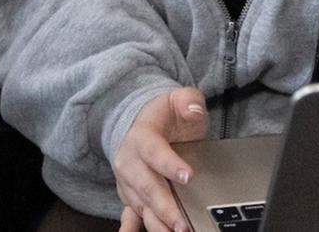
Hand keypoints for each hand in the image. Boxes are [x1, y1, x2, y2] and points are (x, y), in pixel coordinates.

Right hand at [113, 88, 209, 231]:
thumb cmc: (163, 116)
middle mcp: (129, 161)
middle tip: (183, 223)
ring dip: (157, 222)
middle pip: (146, 186)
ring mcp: (127, 181)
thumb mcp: (177, 100)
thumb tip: (192, 108)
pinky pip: (130, 215)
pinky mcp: (129, 195)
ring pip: (140, 205)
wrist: (138, 123)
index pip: (153, 151)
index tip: (188, 176)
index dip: (169, 164)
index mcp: (141, 136)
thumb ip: (187, 100)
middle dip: (165, 207)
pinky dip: (134, 228)